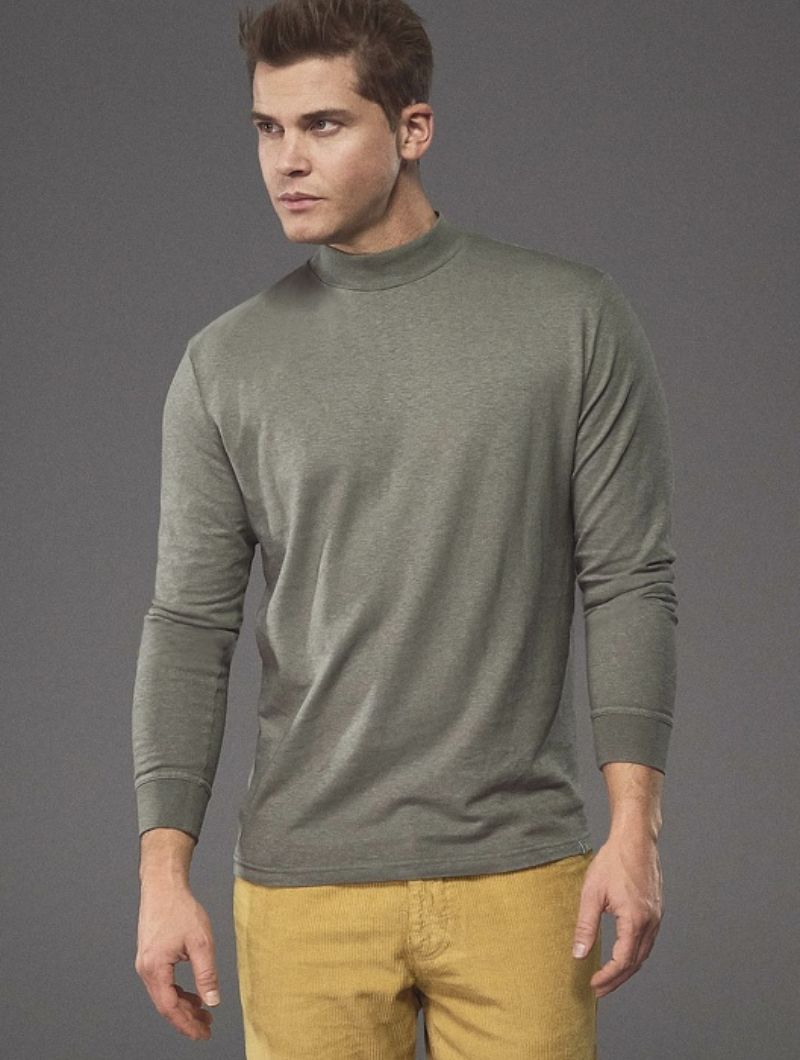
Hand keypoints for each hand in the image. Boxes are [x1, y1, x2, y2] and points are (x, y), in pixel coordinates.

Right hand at [135, 878, 220, 1039]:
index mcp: (155, 968)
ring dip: (183, 1006)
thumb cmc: (180, 909)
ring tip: (204, 1012)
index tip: (203, 1034)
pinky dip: (178, 992)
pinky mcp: (150, 956)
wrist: (163, 886)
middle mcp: (145, 969)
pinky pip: (163, 983)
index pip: (169, 1008)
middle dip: (186, 1019)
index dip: (187, 1024)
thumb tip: (212, 1001)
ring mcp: (145, 963)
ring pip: (164, 995)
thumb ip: (206, 974)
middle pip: (165, 1004)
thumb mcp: (200, 942)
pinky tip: (193, 994)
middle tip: (207, 1027)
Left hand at [571, 835, 663, 997]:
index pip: (622, 962)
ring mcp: (656, 917)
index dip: (608, 977)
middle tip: (600, 989)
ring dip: (627, 969)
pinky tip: (623, 954)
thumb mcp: (592, 893)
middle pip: (635, 963)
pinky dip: (635, 954)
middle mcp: (650, 923)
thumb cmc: (613, 862)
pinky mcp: (656, 910)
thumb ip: (585, 926)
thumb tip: (579, 953)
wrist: (635, 840)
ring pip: (644, 954)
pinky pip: (647, 941)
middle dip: (617, 979)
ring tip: (609, 977)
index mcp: (635, 921)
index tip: (593, 984)